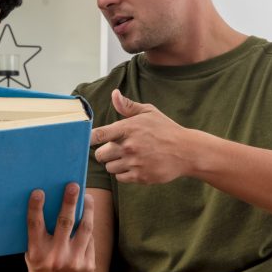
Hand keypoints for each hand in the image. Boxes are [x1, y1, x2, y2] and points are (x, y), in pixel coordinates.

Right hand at [26, 183, 94, 271]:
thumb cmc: (42, 271)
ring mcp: (74, 261)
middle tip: (73, 186)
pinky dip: (88, 227)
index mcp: (37, 253)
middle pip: (64, 222)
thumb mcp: (32, 256)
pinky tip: (87, 217)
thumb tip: (46, 206)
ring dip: (87, 209)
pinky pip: (90, 240)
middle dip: (69, 201)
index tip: (39, 192)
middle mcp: (56, 256)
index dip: (36, 207)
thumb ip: (37, 236)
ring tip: (87, 197)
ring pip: (84, 228)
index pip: (35, 225)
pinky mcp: (88, 265)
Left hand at [91, 89, 217, 183]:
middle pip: (100, 155)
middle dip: (105, 152)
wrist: (186, 151)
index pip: (99, 134)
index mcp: (128, 128)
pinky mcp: (140, 176)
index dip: (88, 138)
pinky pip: (120, 177)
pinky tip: (135, 166)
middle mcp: (129, 146)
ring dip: (115, 163)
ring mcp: (134, 162)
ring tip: (129, 157)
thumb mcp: (149, 112)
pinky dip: (124, 173)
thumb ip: (128, 106)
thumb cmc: (165, 129)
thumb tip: (114, 94)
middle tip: (117, 149)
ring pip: (109, 167)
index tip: (85, 140)